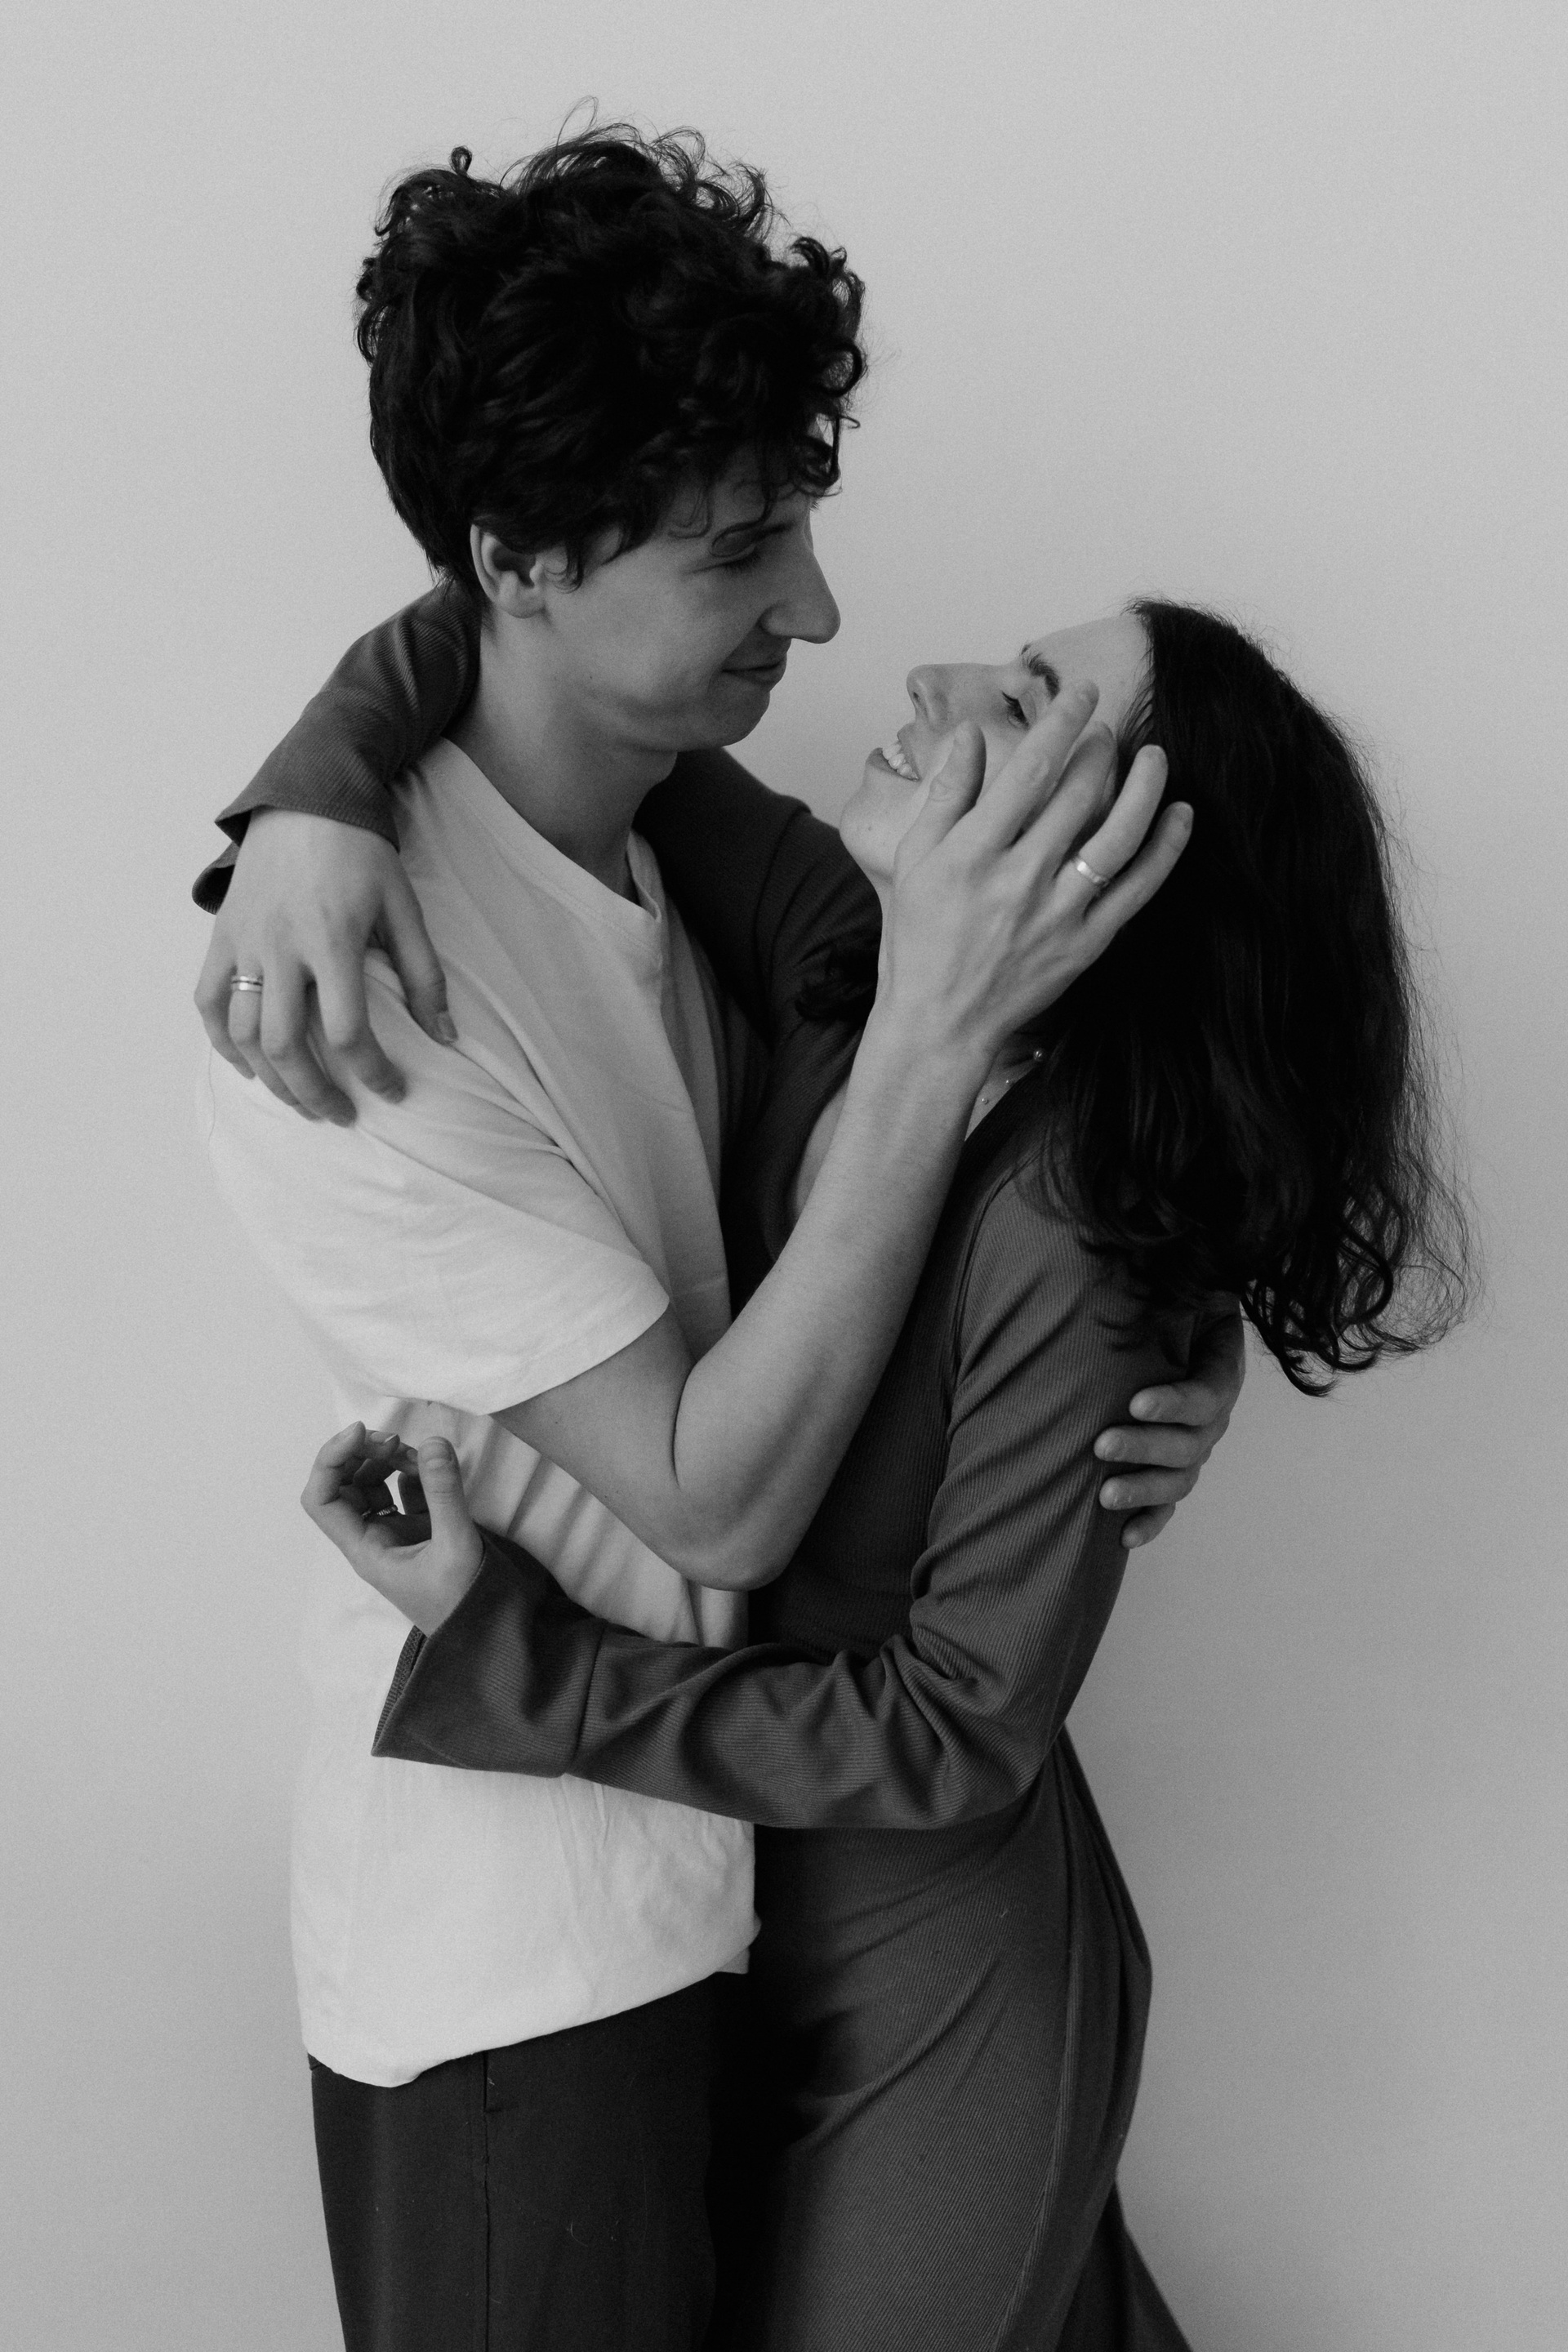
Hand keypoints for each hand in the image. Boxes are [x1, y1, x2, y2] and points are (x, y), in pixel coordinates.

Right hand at [195, 812, 456, 1122]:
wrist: (306, 797)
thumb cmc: (363, 853)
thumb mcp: (404, 907)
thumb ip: (423, 974)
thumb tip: (447, 1036)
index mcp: (332, 941)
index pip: (349, 1031)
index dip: (373, 1072)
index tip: (394, 1091)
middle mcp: (281, 946)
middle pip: (286, 1045)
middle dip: (314, 1093)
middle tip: (340, 1115)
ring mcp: (244, 942)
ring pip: (244, 1032)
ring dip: (271, 1079)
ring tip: (301, 1100)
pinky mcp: (222, 934)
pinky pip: (208, 1000)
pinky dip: (223, 1042)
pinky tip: (250, 1066)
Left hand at [301, 1424, 484, 1633]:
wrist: (487, 1634)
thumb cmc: (463, 1603)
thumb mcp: (456, 1545)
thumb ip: (444, 1492)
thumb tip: (433, 1442)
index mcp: (365, 1550)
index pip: (321, 1501)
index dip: (330, 1461)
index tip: (361, 1433)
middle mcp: (372, 1539)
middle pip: (343, 1487)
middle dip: (361, 1454)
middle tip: (395, 1438)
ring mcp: (394, 1534)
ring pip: (372, 1485)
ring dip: (388, 1460)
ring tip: (420, 1452)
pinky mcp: (420, 1530)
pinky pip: (404, 1491)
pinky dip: (414, 1472)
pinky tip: (433, 1465)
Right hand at [877, 684, 1189, 1076]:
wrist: (940, 1022)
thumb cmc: (920, 938)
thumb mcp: (914, 860)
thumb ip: (947, 794)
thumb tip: (971, 733)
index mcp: (973, 853)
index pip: (1029, 770)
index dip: (1062, 723)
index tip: (1082, 693)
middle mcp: (1019, 879)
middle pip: (1077, 795)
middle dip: (1100, 749)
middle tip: (1107, 728)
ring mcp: (1059, 913)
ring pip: (1117, 837)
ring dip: (1144, 788)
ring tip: (1154, 756)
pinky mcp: (1087, 943)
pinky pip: (1138, 889)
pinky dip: (1165, 849)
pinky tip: (1178, 815)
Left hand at [1094, 1305, 1246, 1547]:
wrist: (1168, 1318)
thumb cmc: (1168, 1297)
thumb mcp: (1176, 1284)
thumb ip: (1169, 1283)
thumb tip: (1144, 1247)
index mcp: (1221, 1367)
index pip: (1207, 1394)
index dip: (1175, 1403)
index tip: (1134, 1402)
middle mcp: (1214, 1414)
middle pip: (1191, 1443)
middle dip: (1145, 1447)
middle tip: (1101, 1444)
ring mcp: (1195, 1444)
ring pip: (1180, 1478)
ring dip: (1144, 1489)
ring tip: (1104, 1494)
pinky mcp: (1172, 1466)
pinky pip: (1168, 1503)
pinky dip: (1150, 1521)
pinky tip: (1125, 1536)